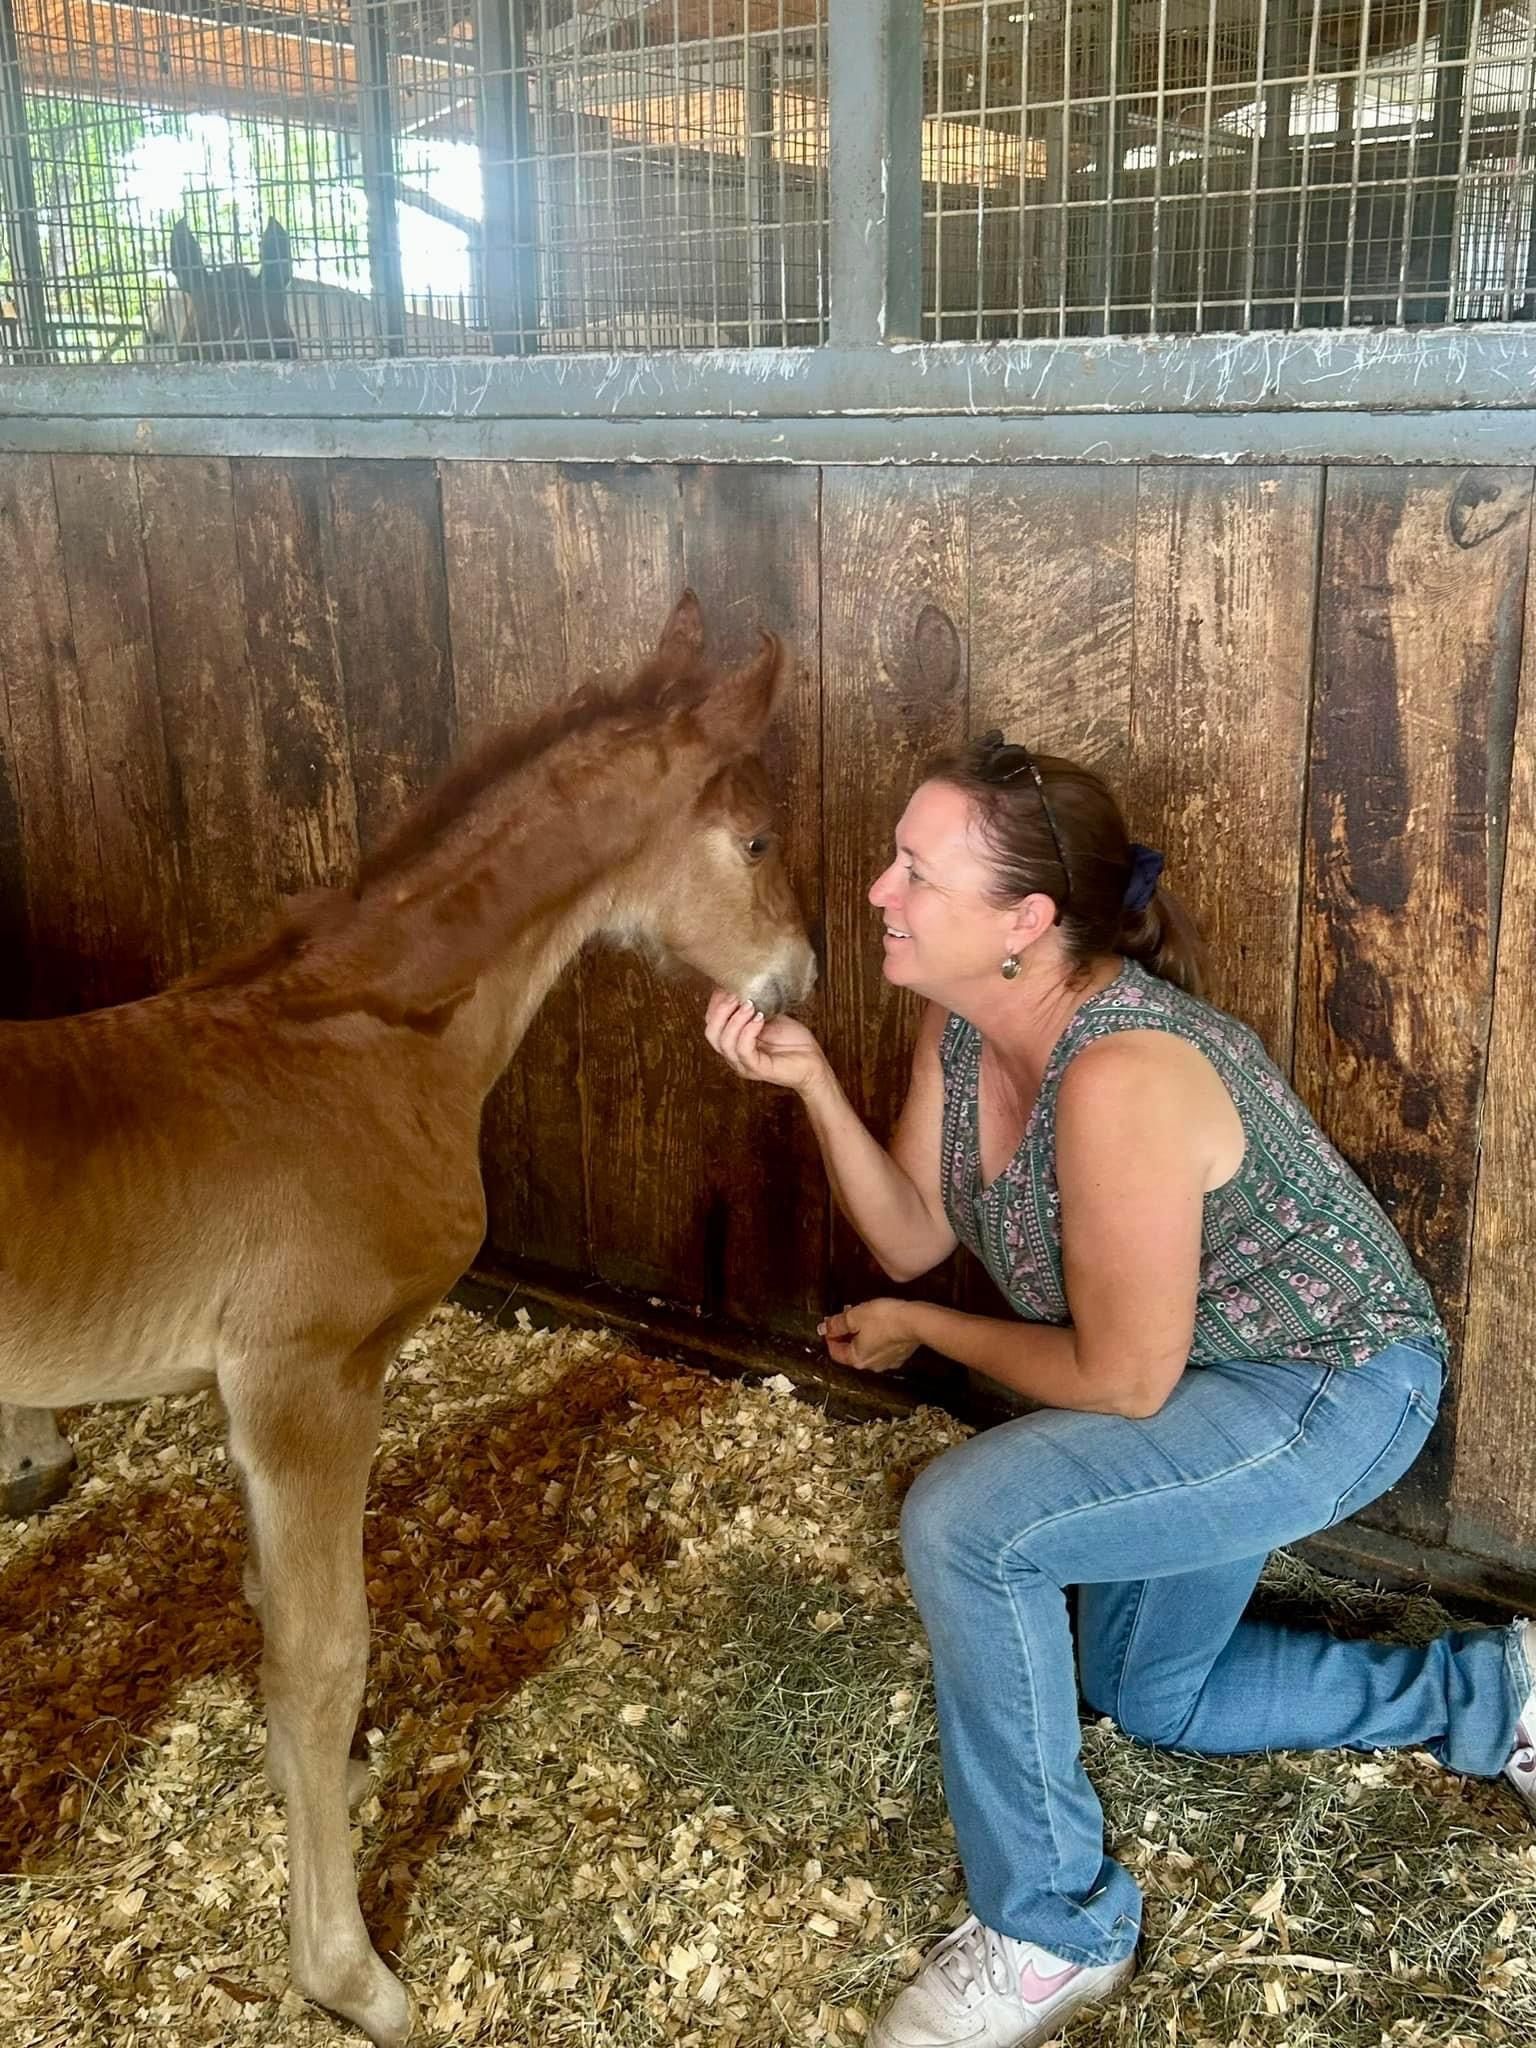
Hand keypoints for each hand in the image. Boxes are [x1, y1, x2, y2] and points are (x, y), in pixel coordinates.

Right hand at [704, 989, 828, 1094]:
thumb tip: (741, 983)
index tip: (727, 987)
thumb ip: (753, 1006)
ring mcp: (745, 1065)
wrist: (813, 1061)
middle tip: (735, 995)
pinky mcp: (759, 1069)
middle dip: (720, 1011)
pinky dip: (748, 1031)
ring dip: (735, 1019)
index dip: (715, 1004)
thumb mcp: (768, 1016)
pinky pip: (744, 1051)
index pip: (711, 1024)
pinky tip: (759, 1019)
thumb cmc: (792, 1041)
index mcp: (733, 1043)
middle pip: (711, 1034)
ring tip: (749, 1005)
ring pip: (725, 1043)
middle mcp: (734, 1056)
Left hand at [818, 1298, 919, 1373]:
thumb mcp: (854, 1316)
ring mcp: (888, 1362)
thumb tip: (823, 1328)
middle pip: (851, 1351)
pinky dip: (878, 1336)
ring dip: (862, 1334)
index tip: (830, 1324)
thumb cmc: (885, 1319)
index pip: (835, 1352)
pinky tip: (880, 1322)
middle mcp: (872, 1365)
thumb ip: (836, 1324)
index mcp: (857, 1359)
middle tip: (846, 1316)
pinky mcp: (901, 1355)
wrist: (916, 1321)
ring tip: (864, 1316)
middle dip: (846, 1333)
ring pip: (868, 1348)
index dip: (829, 1337)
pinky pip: (883, 1347)